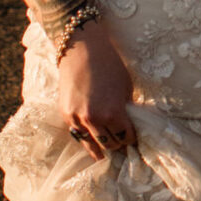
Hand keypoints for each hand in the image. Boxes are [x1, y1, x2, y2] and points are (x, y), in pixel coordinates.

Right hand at [57, 22, 138, 157]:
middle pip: (109, 144)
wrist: (81, 50)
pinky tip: (93, 144)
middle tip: (123, 145)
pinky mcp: (66, 115)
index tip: (134, 139)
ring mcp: (77, 119)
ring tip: (108, 150)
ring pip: (92, 144)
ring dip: (102, 147)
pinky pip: (78, 135)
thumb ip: (125, 109)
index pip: (125, 137)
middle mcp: (94, 120)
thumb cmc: (109, 64)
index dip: (131, 139)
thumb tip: (128, 124)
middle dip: (118, 144)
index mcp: (113, 112)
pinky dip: (87, 140)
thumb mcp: (125, 88)